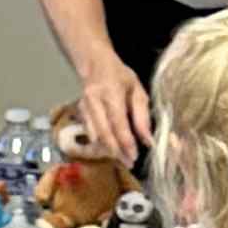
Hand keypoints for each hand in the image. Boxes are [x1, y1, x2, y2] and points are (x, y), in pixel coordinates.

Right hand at [74, 57, 151, 173]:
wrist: (94, 64)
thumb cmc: (120, 76)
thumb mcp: (137, 90)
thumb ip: (142, 116)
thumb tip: (147, 141)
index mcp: (111, 92)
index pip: (118, 122)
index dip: (126, 142)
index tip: (134, 156)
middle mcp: (94, 100)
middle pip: (104, 132)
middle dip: (117, 151)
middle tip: (129, 163)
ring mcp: (84, 107)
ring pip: (95, 135)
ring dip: (108, 150)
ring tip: (121, 159)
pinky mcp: (79, 113)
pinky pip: (90, 133)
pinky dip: (100, 144)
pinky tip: (110, 149)